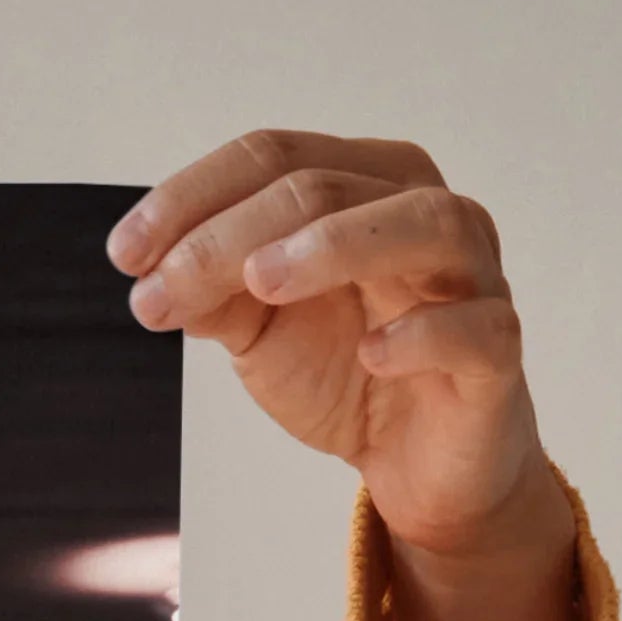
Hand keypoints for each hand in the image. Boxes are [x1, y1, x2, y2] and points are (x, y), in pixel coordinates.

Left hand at [109, 131, 563, 570]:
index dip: (194, 196)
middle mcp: (425, 212)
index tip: (124, 254)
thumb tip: (150, 272)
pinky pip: (476, 327)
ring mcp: (472, 276)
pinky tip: (371, 354)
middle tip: (159, 288)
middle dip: (230, 234)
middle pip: (329, 185)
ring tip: (259, 281)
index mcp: (365, 187)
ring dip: (336, 244)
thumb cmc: (348, 374)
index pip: (277, 156)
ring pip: (424, 223)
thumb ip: (213, 295)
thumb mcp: (261, 331)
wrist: (416, 464)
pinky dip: (424, 333)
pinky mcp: (496, 351)